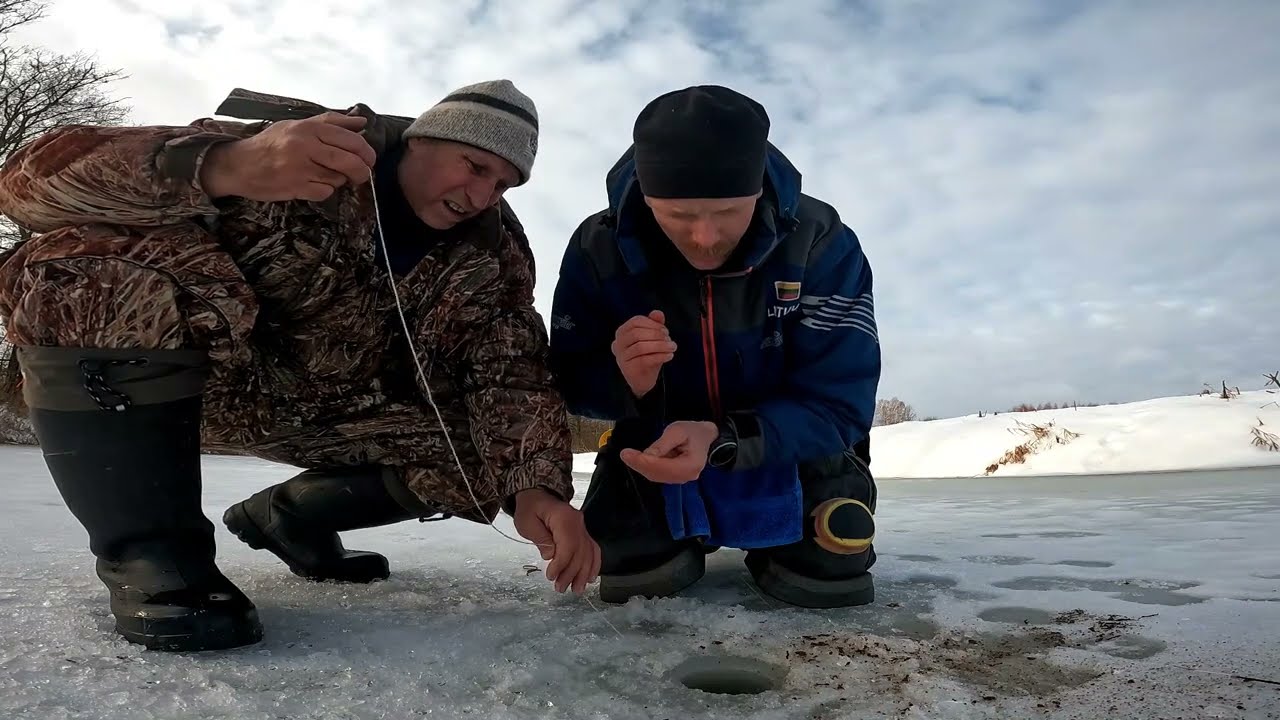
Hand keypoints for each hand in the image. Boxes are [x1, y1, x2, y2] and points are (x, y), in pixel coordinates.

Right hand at [200, 111, 377, 201]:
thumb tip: (361, 122)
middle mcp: (305, 146)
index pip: (350, 138)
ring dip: (339, 179)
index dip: (365, 150)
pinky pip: (325, 192)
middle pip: (350, 160)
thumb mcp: (297, 125)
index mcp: (307, 128)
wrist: (238, 165)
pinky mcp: (296, 187)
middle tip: (362, 173)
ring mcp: (300, 168)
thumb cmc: (270, 144)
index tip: (369, 158)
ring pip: (338, 178)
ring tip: (326, 174)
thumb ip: (330, 122)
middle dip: (362, 170)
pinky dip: (325, 191)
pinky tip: (313, 184)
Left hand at [512, 488, 600, 593]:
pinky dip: (594, 565)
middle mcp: (578, 523)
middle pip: (580, 552)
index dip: (561, 564)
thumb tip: (551, 556)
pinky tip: (590, 578)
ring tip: (576, 589)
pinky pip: (593, 550)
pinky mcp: (583, 534)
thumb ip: (540, 539)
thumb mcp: (527, 523)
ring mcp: (583, 528)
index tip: (551, 576)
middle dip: (571, 573)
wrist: (537, 497)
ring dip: (583, 573)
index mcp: (564, 518)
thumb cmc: (530, 510)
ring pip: (589, 553)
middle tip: (560, 588)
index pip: (568, 545)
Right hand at [611, 310, 675, 397]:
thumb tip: (657, 313)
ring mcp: (621, 357)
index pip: (636, 322)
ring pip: (641, 347)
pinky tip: (669, 356)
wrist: (642, 379)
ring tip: (673, 347)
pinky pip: (645, 360)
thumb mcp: (652, 338)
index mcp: (622, 332)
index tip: (665, 331)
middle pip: (637, 333)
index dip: (653, 324)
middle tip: (670, 339)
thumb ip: (655, 324)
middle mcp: (618, 344)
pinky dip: (660, 356)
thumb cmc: (647, 354)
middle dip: (656, 335)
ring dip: (660, 346)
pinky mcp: (629, 369)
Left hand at [620, 421, 718, 483]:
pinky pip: (658, 474)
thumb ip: (663, 444)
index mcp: (691, 465)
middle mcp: (687, 476)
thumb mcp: (677, 430)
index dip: (644, 461)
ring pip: (656, 476)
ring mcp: (681, 478)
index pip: (663, 467)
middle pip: (658, 474)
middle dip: (639, 465)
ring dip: (640, 466)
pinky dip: (646, 467)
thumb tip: (647, 455)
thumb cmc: (693, 431)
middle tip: (624, 454)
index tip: (627, 454)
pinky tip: (638, 459)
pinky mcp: (675, 477)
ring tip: (628, 455)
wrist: (704, 436)